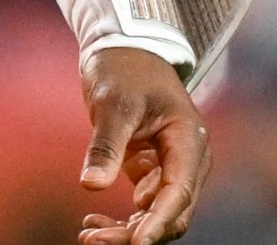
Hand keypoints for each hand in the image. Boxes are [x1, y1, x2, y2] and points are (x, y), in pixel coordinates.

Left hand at [76, 46, 209, 244]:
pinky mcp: (153, 172)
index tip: (136, 243)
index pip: (179, 192)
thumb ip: (105, 145)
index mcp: (189, 140)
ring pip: (156, 215)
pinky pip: (143, 207)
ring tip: (87, 236)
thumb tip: (91, 185)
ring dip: (126, 230)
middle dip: (136, 232)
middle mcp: (188, 160)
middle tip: (90, 240)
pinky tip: (92, 223)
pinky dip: (122, 219)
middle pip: (171, 212)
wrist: (124, 50)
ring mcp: (171, 168)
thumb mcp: (112, 103)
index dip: (159, 221)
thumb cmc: (124, 70)